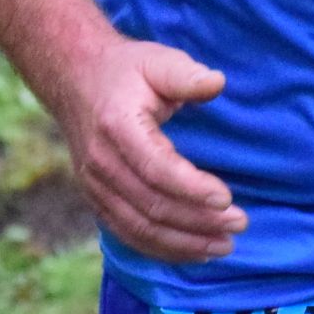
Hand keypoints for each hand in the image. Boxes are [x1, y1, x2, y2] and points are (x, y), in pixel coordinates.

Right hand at [52, 38, 244, 261]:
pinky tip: (195, 252)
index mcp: (117, 126)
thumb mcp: (156, 61)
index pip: (156, 168)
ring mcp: (94, 185)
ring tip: (224, 246)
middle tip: (240, 223)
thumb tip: (217, 83)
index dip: (192, 188)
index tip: (227, 198)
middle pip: (152, 205)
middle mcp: (101, 162)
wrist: (74, 79)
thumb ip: (186, 74)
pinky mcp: (95, 199)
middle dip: (199, 221)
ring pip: (140, 228)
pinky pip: (128, 234)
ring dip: (184, 243)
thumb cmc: (125, 70)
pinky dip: (162, 249)